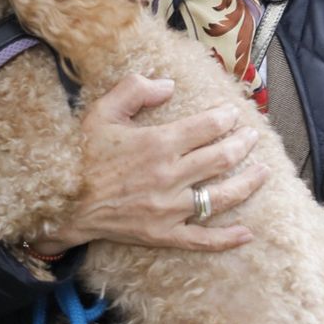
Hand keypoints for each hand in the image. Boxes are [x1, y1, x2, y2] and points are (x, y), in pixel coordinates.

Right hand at [35, 72, 268, 253]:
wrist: (61, 202)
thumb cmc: (81, 154)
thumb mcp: (103, 111)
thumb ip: (136, 89)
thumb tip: (168, 84)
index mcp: (158, 143)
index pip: (207, 127)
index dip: (225, 118)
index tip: (233, 113)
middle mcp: (170, 176)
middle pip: (221, 158)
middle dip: (242, 144)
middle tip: (253, 136)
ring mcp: (169, 208)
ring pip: (221, 196)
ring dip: (247, 183)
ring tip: (262, 172)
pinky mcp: (163, 235)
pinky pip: (202, 239)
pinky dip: (227, 238)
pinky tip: (247, 233)